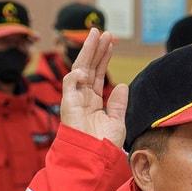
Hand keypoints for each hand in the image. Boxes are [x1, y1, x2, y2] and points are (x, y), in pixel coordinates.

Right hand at [61, 28, 128, 149]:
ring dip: (87, 52)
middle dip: (96, 49)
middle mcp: (83, 97)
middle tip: (104, 32)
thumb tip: (123, 85)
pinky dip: (75, 75)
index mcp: (93, 100)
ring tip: (96, 35)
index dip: (104, 57)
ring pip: (79, 69)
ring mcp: (75, 99)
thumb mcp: (117, 121)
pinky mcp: (68, 104)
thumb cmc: (102, 144)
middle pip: (89, 67)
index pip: (98, 73)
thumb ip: (118, 104)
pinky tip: (84, 69)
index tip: (111, 42)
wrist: (93, 158)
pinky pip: (69, 85)